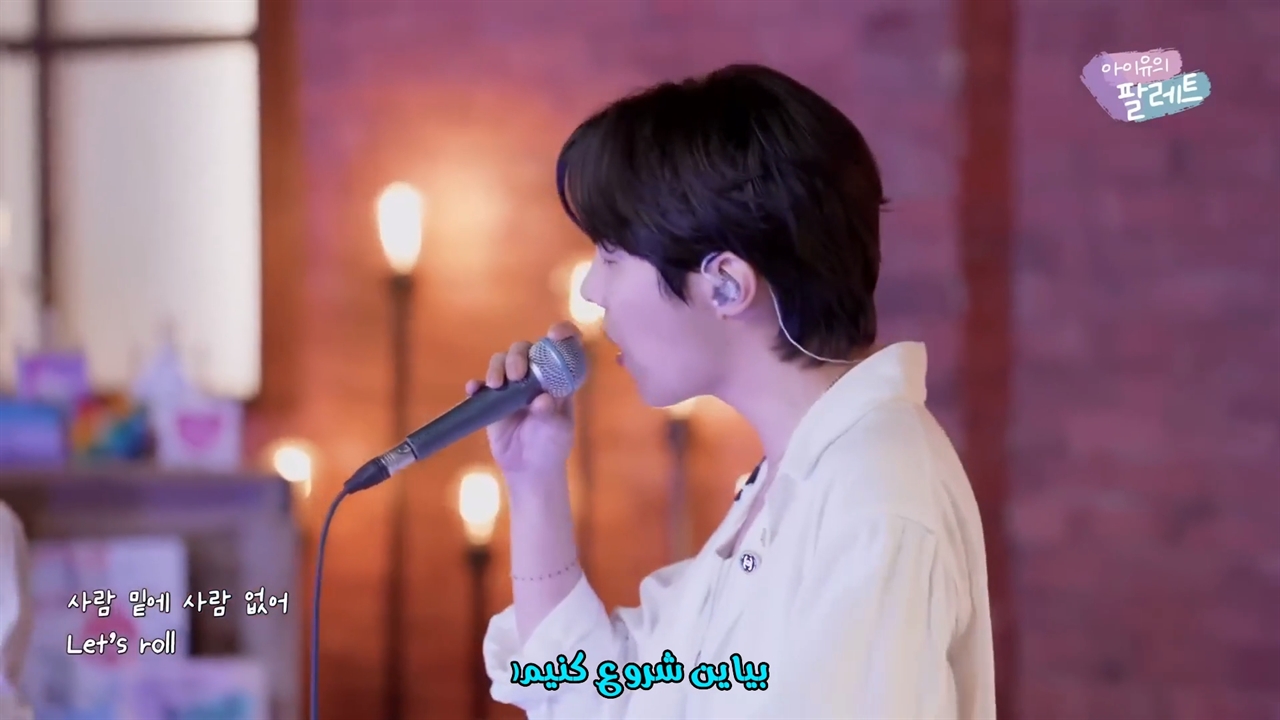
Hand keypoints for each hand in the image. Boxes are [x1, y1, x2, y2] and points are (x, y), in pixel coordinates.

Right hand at [464, 322, 580, 482]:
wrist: (529, 469)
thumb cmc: (551, 446)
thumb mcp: (557, 432)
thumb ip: (551, 414)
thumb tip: (543, 399)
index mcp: (558, 379)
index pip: (564, 348)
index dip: (563, 334)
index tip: (555, 333)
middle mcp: (535, 376)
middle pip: (526, 349)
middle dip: (518, 355)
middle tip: (516, 375)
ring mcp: (513, 386)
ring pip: (502, 361)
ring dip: (497, 366)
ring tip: (496, 384)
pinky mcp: (493, 400)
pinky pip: (482, 385)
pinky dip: (476, 384)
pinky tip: (474, 389)